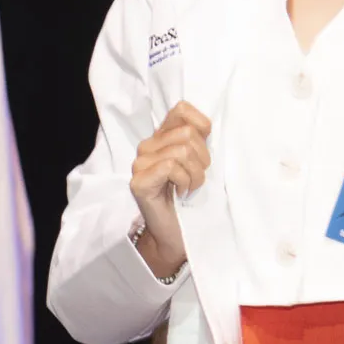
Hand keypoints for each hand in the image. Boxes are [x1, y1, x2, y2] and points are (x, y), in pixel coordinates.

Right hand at [128, 102, 210, 276]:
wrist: (176, 234)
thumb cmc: (190, 197)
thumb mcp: (197, 162)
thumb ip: (197, 140)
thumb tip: (205, 125)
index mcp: (161, 137)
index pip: (181, 109)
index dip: (201, 125)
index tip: (203, 150)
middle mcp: (147, 146)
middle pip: (187, 133)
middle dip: (202, 158)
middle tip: (197, 178)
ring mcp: (139, 164)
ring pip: (181, 151)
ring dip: (195, 174)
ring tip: (190, 187)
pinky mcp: (139, 182)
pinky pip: (171, 167)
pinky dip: (184, 182)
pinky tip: (181, 193)